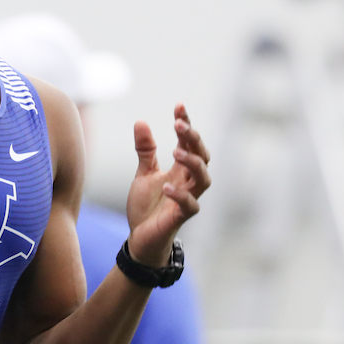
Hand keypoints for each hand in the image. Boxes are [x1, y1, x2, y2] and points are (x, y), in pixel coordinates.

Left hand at [125, 104, 210, 267]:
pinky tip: (166, 186)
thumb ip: (146, 150)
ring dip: (193, 163)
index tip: (179, 106)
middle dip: (193, 139)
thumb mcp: (143, 173)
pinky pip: (189, 205)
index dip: (186, 124)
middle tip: (179, 125)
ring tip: (177, 152)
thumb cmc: (147, 206)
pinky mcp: (180, 217)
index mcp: (181, 169)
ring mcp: (187, 199)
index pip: (189, 142)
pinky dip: (180, 195)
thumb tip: (141, 121)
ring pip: (203, 179)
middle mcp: (188, 182)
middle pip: (202, 156)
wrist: (140, 237)